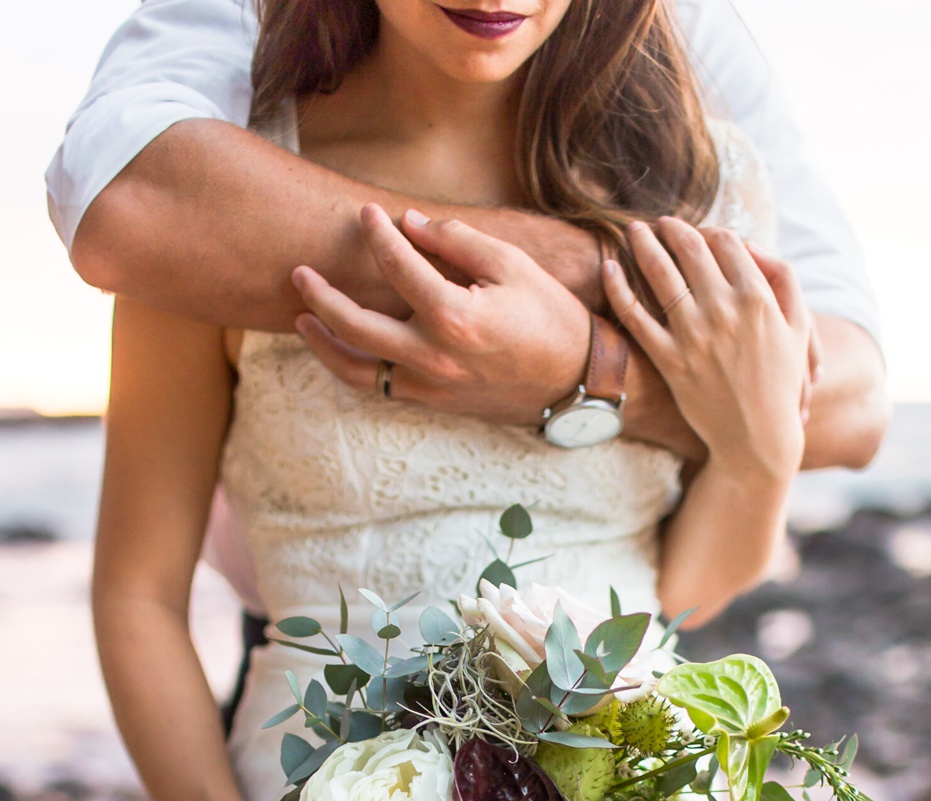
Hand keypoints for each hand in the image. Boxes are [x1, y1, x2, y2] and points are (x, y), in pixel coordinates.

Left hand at [291, 203, 591, 424]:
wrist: (576, 380)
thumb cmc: (550, 317)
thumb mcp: (513, 266)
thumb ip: (458, 241)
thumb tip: (412, 223)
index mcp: (455, 316)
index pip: (398, 266)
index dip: (378, 233)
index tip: (367, 213)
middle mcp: (434, 356)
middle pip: (355, 325)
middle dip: (321, 295)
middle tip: (300, 271)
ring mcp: (430, 385)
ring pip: (356, 370)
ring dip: (322, 343)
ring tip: (301, 317)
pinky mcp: (433, 402)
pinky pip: (378, 388)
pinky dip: (351, 368)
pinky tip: (338, 347)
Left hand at [603, 218, 809, 485]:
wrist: (758, 436)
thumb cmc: (780, 380)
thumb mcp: (799, 327)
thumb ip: (782, 280)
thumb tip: (749, 246)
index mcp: (758, 298)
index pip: (726, 242)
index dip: (709, 230)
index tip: (697, 230)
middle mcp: (725, 311)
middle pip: (691, 250)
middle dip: (672, 228)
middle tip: (659, 221)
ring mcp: (695, 336)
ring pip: (661, 275)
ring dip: (643, 245)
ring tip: (633, 231)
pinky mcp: (671, 361)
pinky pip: (637, 317)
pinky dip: (619, 289)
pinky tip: (609, 268)